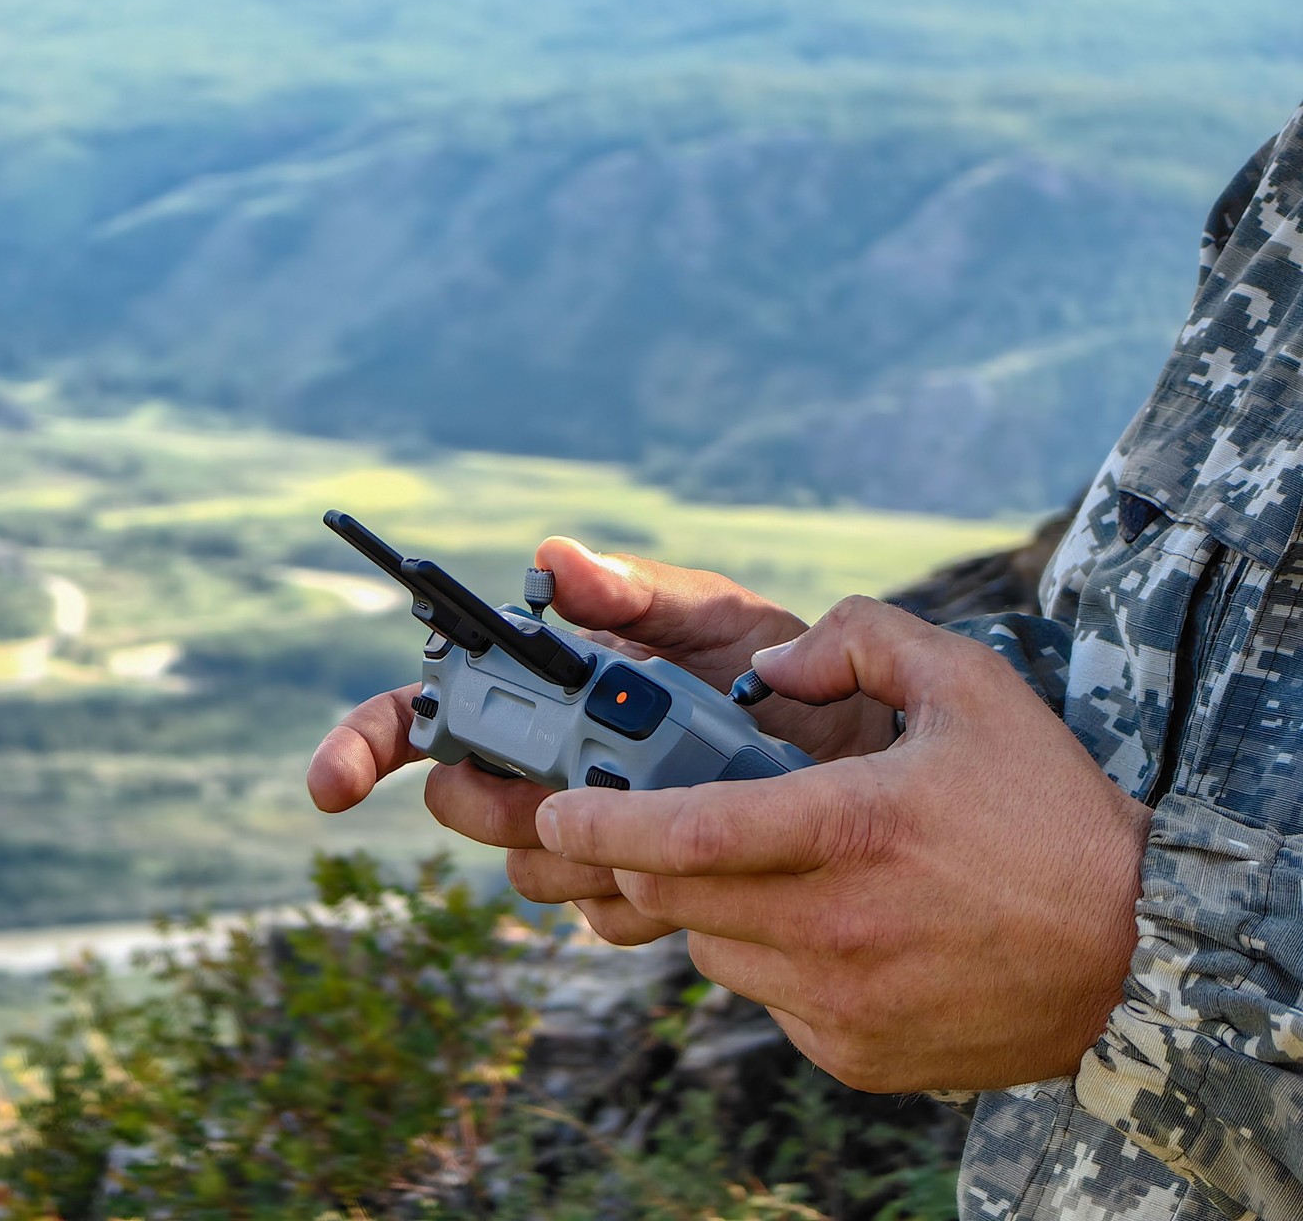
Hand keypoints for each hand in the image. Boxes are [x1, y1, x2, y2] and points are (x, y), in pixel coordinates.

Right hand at [307, 540, 897, 944]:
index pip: (423, 713)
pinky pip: (601, 914)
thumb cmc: (780, 671)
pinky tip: (694, 856)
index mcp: (543, 690)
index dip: (364, 744)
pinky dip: (642, 889)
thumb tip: (552, 557)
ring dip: (585, 844)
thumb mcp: (713, 615)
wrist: (865, 762)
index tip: (332, 783)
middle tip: (567, 781)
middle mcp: (548, 763)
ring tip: (663, 806)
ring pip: (528, 869)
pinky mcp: (635, 890)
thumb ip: (631, 590)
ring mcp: (586, 832)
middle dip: (501, 799)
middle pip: (462, 802)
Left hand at [534, 596, 1151, 1091]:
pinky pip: (767, 999)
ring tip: (790, 870)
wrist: (1139, 955)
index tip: (552, 811)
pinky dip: (773, 960)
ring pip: (715, 947)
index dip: (599, 823)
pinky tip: (839, 929)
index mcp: (847, 829)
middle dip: (652, 853)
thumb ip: (861, 637)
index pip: (682, 833)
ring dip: (718, 905)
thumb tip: (770, 662)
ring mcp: (838, 1000)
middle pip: (677, 893)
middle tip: (662, 821)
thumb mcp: (972, 686)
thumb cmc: (1049, 813)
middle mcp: (831, 925)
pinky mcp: (850, 1054)